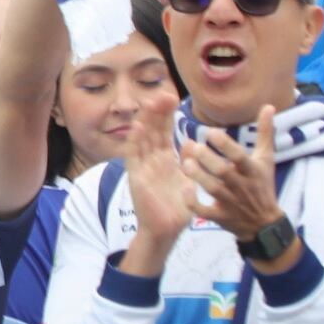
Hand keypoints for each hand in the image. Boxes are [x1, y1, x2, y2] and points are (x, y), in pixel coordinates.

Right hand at [123, 91, 195, 258]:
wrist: (167, 230)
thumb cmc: (178, 208)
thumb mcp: (188, 181)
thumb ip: (189, 162)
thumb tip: (190, 142)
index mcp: (165, 158)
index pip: (164, 130)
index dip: (167, 114)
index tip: (172, 97)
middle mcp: (152, 158)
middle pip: (153, 129)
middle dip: (157, 111)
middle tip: (163, 94)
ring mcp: (143, 166)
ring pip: (142, 138)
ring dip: (146, 120)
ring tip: (151, 102)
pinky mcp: (136, 176)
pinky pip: (134, 155)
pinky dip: (135, 141)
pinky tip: (139, 127)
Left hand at [180, 104, 287, 239]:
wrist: (265, 222)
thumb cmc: (262, 184)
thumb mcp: (266, 158)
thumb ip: (264, 132)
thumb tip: (268, 105)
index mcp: (251, 169)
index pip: (239, 156)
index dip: (226, 145)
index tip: (211, 132)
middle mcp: (241, 185)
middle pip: (224, 172)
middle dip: (208, 160)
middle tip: (193, 146)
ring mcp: (231, 202)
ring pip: (212, 190)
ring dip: (198, 177)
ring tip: (185, 164)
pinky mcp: (221, 216)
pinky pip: (204, 212)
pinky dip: (193, 204)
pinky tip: (184, 190)